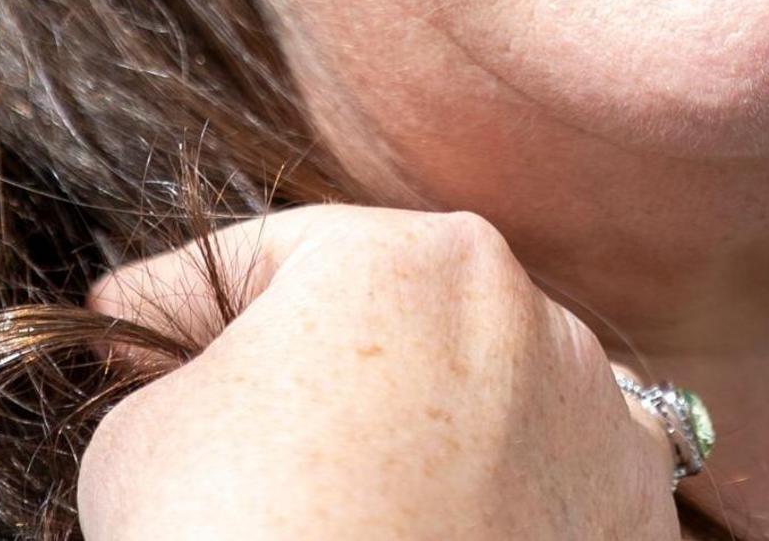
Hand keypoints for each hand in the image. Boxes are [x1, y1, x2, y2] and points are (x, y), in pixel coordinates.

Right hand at [76, 205, 684, 539]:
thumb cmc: (234, 538)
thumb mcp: (143, 434)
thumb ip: (177, 372)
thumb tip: (203, 385)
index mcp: (414, 256)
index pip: (275, 258)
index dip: (187, 299)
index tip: (134, 327)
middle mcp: (535, 318)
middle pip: (396, 324)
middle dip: (321, 369)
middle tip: (236, 432)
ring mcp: (602, 426)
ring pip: (488, 405)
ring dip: (427, 435)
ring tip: (347, 505)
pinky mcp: (633, 525)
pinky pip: (549, 494)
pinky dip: (499, 514)